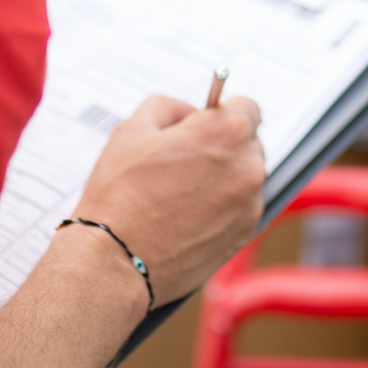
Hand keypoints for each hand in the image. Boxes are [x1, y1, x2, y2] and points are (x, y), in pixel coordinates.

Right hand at [71, 94, 265, 309]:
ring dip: (222, 177)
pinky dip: (221, 206)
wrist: (116, 260)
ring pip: (244, 176)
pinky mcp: (245, 234)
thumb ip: (169, 107)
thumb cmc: (120, 196)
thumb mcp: (132, 130)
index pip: (247, 107)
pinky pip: (240, 207)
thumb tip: (188, 112)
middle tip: (183, 159)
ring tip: (179, 192)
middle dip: (222, 145)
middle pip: (248, 142)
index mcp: (226, 133)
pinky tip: (187, 214)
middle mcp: (248, 167)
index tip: (205, 123)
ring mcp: (250, 203)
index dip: (222, 112)